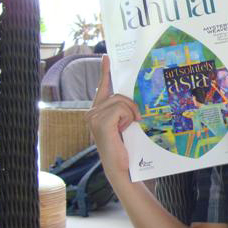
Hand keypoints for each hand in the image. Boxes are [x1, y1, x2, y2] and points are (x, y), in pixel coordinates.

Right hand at [85, 54, 139, 182]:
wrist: (122, 169)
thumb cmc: (125, 148)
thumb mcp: (125, 125)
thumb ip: (123, 111)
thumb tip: (134, 97)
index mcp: (97, 112)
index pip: (102, 87)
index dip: (105, 72)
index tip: (106, 58)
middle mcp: (91, 113)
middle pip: (118, 94)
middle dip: (131, 105)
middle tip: (135, 121)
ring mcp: (93, 117)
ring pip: (121, 101)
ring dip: (131, 113)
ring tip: (129, 127)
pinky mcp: (100, 122)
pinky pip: (121, 108)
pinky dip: (128, 117)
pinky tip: (125, 129)